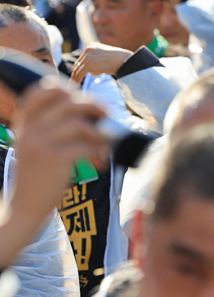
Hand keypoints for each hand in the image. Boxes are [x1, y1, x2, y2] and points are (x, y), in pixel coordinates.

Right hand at [12, 80, 108, 225]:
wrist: (24, 207)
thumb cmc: (38, 177)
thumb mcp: (35, 146)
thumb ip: (52, 128)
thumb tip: (91, 111)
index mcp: (25, 124)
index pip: (40, 91)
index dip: (65, 89)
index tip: (82, 99)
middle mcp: (30, 130)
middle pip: (69, 104)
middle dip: (94, 107)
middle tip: (106, 116)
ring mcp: (40, 145)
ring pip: (80, 125)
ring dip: (99, 135)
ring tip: (102, 148)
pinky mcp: (53, 161)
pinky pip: (84, 146)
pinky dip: (97, 153)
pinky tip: (98, 163)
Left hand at [71, 43, 132, 83]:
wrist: (125, 61)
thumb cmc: (119, 61)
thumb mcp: (106, 60)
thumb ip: (97, 65)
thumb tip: (91, 73)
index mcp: (92, 46)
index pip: (82, 58)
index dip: (79, 68)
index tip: (77, 76)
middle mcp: (88, 49)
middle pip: (78, 63)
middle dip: (76, 73)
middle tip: (73, 82)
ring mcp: (88, 56)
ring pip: (77, 69)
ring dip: (74, 78)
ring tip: (72, 87)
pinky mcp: (89, 63)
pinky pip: (79, 73)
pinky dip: (76, 80)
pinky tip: (75, 86)